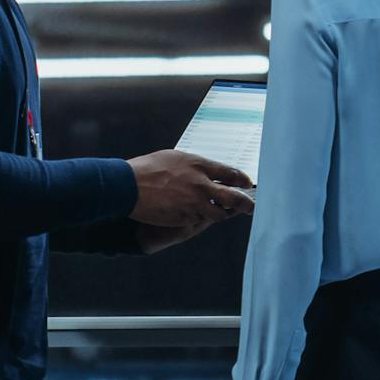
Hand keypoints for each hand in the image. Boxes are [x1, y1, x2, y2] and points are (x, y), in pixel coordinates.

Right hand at [128, 150, 251, 230]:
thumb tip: (206, 171)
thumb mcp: (174, 158)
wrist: (129, 185)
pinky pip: (201, 220)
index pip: (230, 173)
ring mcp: (194, 202)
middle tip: (251, 206)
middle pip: (233, 197)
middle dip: (246, 203)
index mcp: (199, 164)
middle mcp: (201, 183)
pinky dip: (204, 218)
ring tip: (225, 212)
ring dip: (223, 214)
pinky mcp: (185, 217)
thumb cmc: (148, 169)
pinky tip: (202, 216)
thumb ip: (194, 166)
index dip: (242, 180)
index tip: (248, 184)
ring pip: (219, 213)